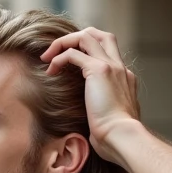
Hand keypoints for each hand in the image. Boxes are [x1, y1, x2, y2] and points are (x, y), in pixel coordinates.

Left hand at [40, 27, 142, 168]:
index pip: (107, 52)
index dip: (87, 52)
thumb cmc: (114, 138)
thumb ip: (103, 112)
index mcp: (124, 78)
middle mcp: (119, 68)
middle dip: (76, 38)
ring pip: (86, 36)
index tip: (68, 65)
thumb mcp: (110, 120)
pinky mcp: (99, 70)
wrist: (122, 138)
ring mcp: (110, 66)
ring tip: (47, 58)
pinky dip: (58, 58)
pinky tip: (50, 71)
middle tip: (56, 53)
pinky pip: (73, 53)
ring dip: (63, 43)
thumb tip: (93, 120)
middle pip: (100, 35)